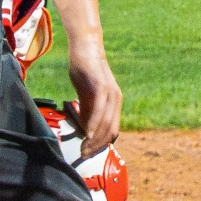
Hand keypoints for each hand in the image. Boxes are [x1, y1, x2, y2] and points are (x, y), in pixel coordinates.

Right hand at [64, 34, 122, 156]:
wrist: (85, 45)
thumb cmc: (84, 69)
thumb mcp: (85, 95)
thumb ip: (87, 111)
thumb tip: (85, 129)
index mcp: (114, 103)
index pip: (111, 131)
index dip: (101, 145)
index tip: (88, 153)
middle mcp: (116, 100)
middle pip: (111, 131)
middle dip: (98, 146)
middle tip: (84, 155)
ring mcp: (111, 93)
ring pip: (106, 123)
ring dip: (96, 139)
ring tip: (85, 150)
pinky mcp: (102, 87)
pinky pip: (100, 110)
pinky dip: (95, 124)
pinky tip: (88, 134)